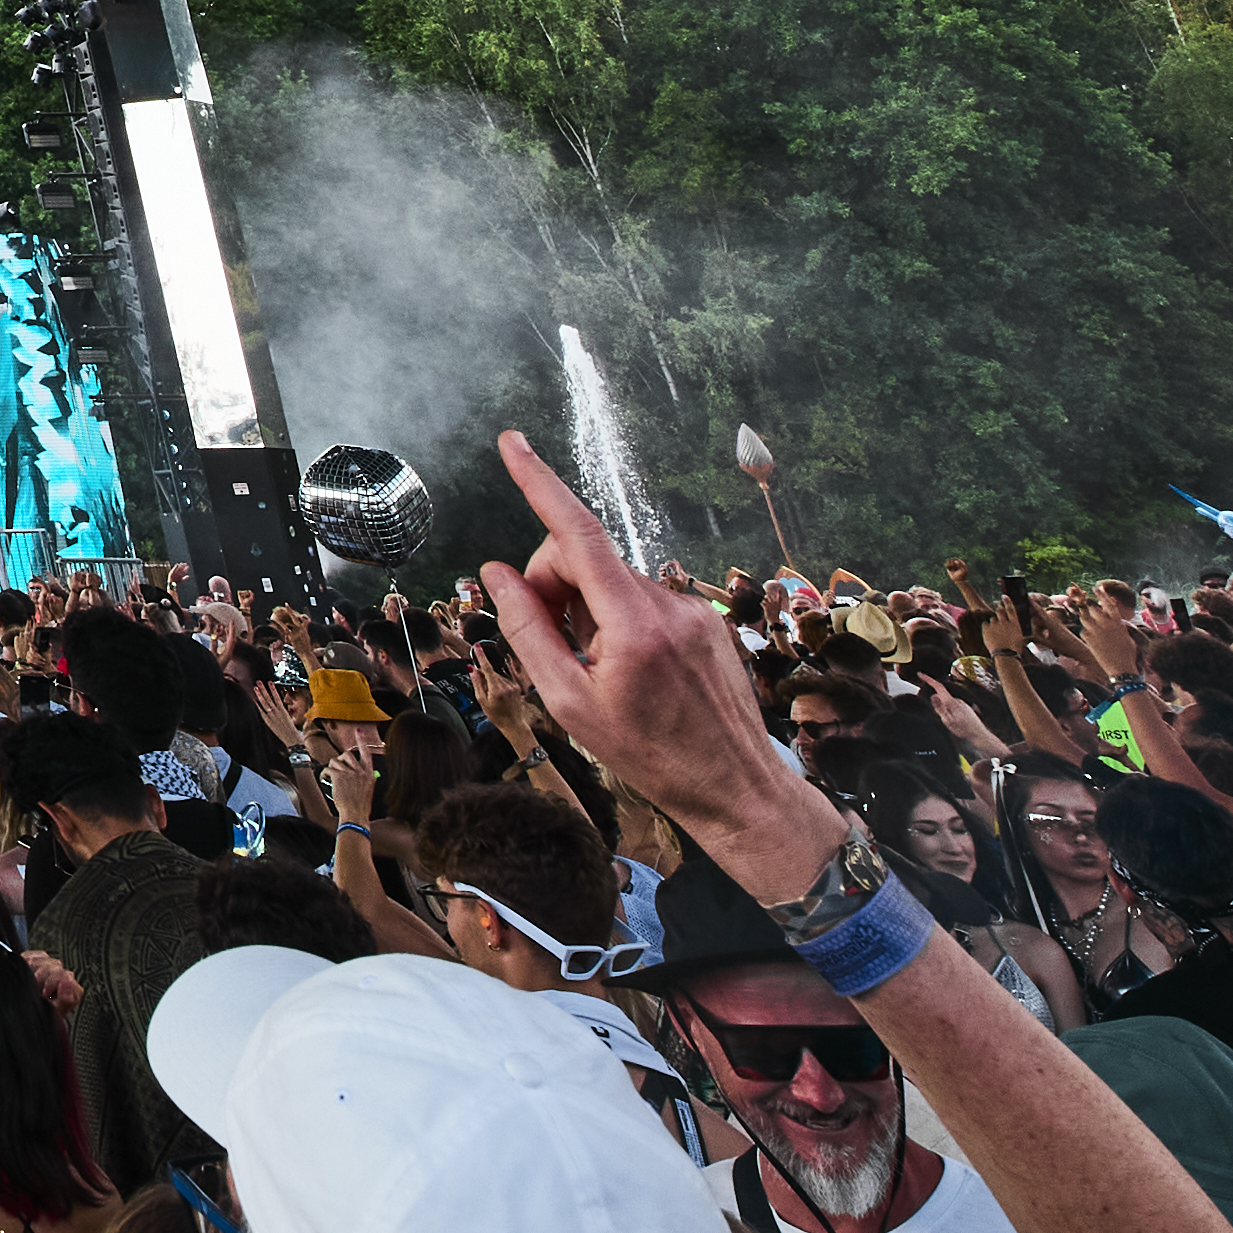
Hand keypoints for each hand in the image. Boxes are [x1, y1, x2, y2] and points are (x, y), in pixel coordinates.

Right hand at [469, 435, 811, 866]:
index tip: (513, 444)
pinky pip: (643, 600)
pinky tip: (629, 670)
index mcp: (633, 626)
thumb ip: (528, 631)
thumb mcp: (570, 704)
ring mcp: (692, 609)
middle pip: (585, 558)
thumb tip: (496, 575)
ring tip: (597, 668)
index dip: (540, 483)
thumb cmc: (651, 757)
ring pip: (612, 582)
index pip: (577, 534)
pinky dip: (620, 621)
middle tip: (548, 641)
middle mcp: (668, 605)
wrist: (735, 788)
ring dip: (588, 611)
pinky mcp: (706, 619)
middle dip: (553, 585)